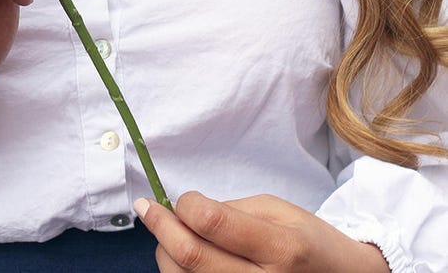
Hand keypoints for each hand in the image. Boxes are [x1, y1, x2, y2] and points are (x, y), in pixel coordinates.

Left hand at [136, 192, 389, 272]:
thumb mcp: (279, 211)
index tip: (182, 198)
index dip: (185, 205)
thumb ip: (232, 210)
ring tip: (168, 235)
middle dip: (161, 227)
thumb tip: (185, 211)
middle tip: (148, 208)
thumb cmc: (308, 242)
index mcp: (281, 247)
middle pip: (192, 257)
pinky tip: (182, 259)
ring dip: (165, 253)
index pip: (212, 222)